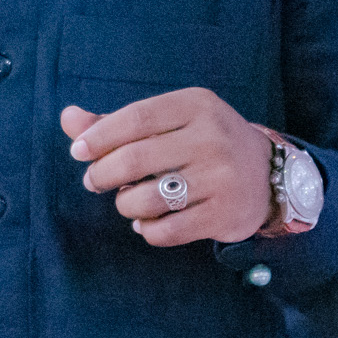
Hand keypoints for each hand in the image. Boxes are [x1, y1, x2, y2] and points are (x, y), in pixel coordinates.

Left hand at [60, 89, 272, 246]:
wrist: (269, 176)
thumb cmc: (200, 143)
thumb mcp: (168, 122)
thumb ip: (116, 122)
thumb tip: (68, 118)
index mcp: (195, 105)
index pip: (134, 119)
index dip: (98, 137)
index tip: (78, 151)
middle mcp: (212, 138)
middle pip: (134, 160)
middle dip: (102, 175)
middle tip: (93, 182)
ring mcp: (222, 178)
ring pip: (147, 199)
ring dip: (124, 204)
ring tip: (127, 200)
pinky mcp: (226, 215)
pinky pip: (166, 231)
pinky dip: (146, 229)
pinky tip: (146, 222)